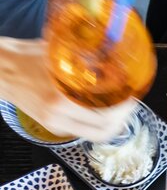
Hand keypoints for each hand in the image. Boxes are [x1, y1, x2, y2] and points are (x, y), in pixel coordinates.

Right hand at [0, 38, 135, 140]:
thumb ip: (84, 60)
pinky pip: (82, 131)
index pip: (105, 116)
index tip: (131, 98)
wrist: (0, 69)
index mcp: (61, 98)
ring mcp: (55, 124)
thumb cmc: (26, 57)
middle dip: (122, 120)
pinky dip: (96, 125)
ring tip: (120, 112)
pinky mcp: (52, 127)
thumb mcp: (58, 54)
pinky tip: (101, 113)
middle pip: (104, 131)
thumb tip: (112, 60)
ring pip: (94, 135)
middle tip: (130, 107)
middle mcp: (58, 115)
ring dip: (111, 126)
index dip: (124, 110)